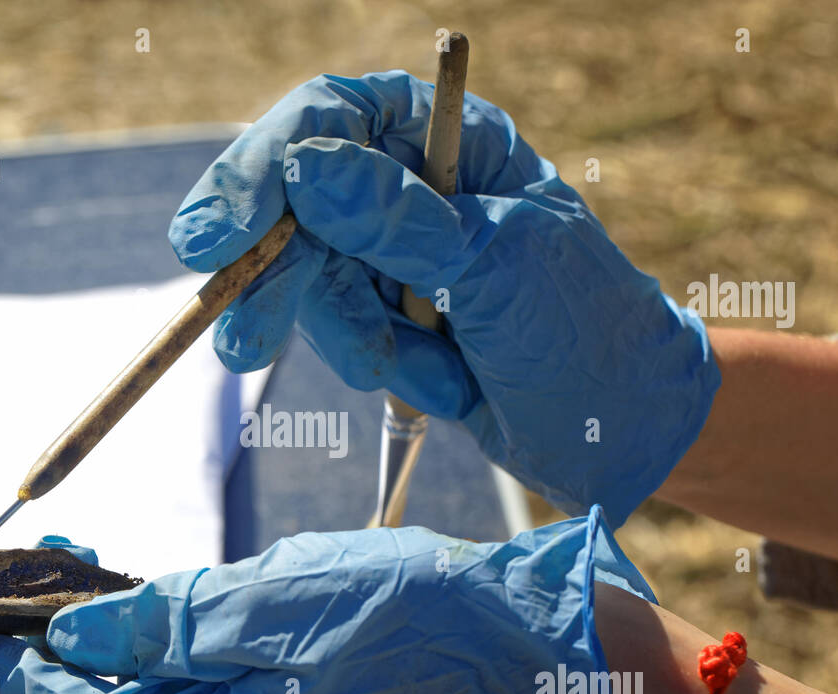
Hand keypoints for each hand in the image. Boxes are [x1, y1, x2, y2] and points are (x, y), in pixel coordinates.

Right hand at [170, 71, 720, 523]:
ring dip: (363, 342)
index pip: (337, 117)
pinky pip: (340, 334)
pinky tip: (450, 384)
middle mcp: (416, 186)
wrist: (619, 432)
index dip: (266, 165)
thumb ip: (398, 223)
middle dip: (278, 278)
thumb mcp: (497, 268)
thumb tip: (303, 170)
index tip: (217, 234)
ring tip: (440, 374)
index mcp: (455, 140)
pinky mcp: (389, 317)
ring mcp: (397, 254)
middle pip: (300, 203)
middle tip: (241, 343)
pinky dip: (384, 367)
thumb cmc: (584, 332)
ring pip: (312, 280)